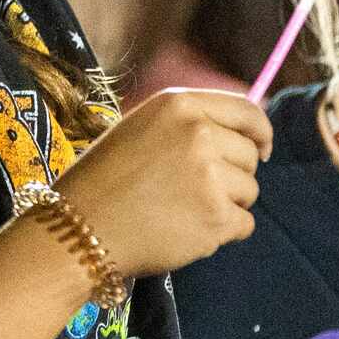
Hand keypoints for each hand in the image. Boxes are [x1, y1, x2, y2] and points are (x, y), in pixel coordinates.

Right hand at [58, 88, 270, 277]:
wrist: (77, 230)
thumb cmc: (103, 182)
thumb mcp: (141, 129)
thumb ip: (188, 124)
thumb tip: (242, 135)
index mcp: (179, 104)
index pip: (247, 111)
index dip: (260, 133)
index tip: (262, 150)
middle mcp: (198, 133)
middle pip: (249, 155)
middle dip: (233, 176)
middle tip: (196, 193)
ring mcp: (209, 175)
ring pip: (249, 192)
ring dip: (227, 205)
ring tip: (184, 212)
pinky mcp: (215, 217)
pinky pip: (244, 225)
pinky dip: (224, 233)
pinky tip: (189, 233)